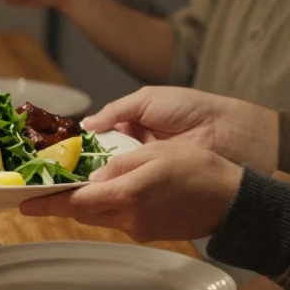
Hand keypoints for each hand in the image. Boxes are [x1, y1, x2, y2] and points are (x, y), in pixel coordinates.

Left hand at [19, 142, 243, 242]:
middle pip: (84, 212)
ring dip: (91, 202)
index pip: (75, 203)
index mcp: (127, 195)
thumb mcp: (154, 154)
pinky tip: (122, 191)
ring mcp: (139, 230)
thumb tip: (91, 178)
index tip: (23, 205)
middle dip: (67, 200)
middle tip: (50, 187)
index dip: (46, 204)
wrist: (235, 202)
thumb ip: (117, 166)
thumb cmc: (199, 169)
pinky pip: (119, 220)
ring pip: (100, 216)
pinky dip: (112, 206)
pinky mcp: (149, 235)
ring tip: (88, 184)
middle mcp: (129, 218)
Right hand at [82, 87, 277, 171]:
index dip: (82, 146)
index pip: (98, 137)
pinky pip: (132, 185)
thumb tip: (86, 125)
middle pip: (102, 158)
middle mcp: (135, 146)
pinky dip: (118, 187)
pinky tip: (102, 190)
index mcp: (131, 124)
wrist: (225, 129)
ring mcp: (145, 166)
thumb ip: (115, 111)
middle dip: (85, 166)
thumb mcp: (147, 99)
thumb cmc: (189, 108)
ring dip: (99, 178)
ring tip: (76, 183)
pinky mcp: (157, 183)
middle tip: (64, 173)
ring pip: (113, 174)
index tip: (63, 155)